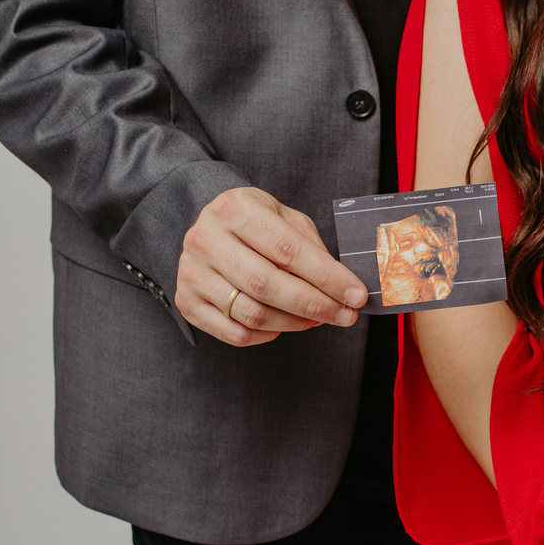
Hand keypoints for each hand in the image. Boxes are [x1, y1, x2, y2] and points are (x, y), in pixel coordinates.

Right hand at [175, 187, 367, 345]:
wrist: (207, 223)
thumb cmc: (256, 221)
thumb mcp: (285, 218)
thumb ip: (312, 247)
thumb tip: (343, 287)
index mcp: (235, 209)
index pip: (288, 250)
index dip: (328, 277)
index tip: (356, 295)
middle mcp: (206, 239)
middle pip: (267, 285)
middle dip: (315, 305)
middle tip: (345, 315)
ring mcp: (191, 272)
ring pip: (252, 313)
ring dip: (295, 323)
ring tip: (319, 318)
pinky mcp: (187, 301)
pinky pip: (234, 333)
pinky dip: (267, 336)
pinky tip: (285, 325)